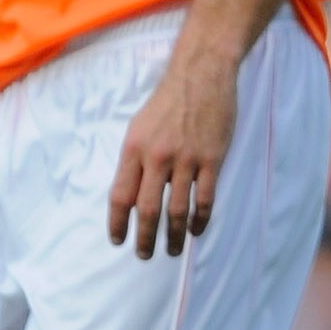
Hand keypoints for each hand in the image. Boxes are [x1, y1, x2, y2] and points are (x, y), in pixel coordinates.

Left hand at [107, 37, 237, 256]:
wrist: (202, 74)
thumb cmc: (168, 100)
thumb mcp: (139, 126)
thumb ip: (135, 159)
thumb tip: (132, 194)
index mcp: (134, 148)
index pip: (121, 196)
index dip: (118, 223)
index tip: (118, 240)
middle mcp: (158, 156)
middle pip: (148, 209)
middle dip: (145, 238)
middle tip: (145, 255)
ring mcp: (187, 159)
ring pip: (177, 209)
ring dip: (173, 235)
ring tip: (171, 250)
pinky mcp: (212, 159)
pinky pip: (205, 198)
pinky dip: (200, 219)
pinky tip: (195, 229)